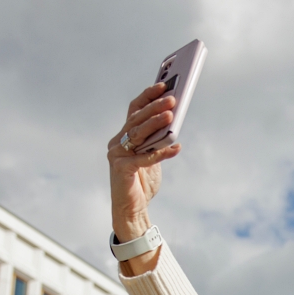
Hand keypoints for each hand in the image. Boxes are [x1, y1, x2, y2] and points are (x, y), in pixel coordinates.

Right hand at [107, 82, 181, 261]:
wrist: (131, 209)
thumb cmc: (142, 181)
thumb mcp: (152, 155)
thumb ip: (157, 139)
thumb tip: (173, 119)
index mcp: (123, 136)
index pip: (134, 110)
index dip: (148, 96)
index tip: (164, 85)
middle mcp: (117, 142)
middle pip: (137, 120)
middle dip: (155, 108)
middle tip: (172, 99)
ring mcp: (116, 155)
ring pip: (138, 135)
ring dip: (156, 124)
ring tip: (172, 116)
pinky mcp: (121, 169)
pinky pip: (144, 158)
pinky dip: (161, 152)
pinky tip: (177, 147)